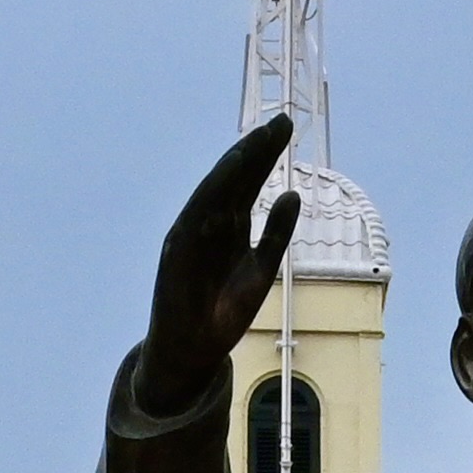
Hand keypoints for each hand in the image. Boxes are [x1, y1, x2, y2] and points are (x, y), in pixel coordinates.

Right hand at [136, 117, 300, 413]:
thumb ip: (276, 234)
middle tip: (281, 121)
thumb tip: (293, 195)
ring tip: (258, 139)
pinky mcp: (178, 248)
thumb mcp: (262, 270)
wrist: (193, 351)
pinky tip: (232, 168)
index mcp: (230, 226)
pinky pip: (198, 211)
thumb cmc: (224, 313)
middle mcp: (210, 223)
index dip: (266, 155)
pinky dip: (214, 189)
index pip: (249, 182)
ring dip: (237, 163)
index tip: (285, 129)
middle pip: (236, 178)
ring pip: (217, 189)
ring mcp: (193, 232)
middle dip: (257, 150)